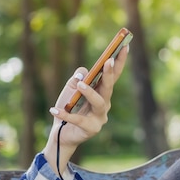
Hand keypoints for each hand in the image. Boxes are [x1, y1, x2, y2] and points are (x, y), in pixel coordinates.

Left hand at [43, 44, 128, 174]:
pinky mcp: (89, 129)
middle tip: (108, 61)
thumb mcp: (70, 89)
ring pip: (98, 102)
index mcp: (101, 93)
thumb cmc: (68, 108)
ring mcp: (99, 118)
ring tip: (80, 85)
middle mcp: (104, 105)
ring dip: (89, 92)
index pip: (113, 76)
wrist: (60, 133)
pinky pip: (77, 119)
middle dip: (109, 74)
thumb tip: (83, 73)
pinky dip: (65, 114)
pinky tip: (54, 109)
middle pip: (108, 88)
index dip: (120, 62)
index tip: (124, 46)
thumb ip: (77, 78)